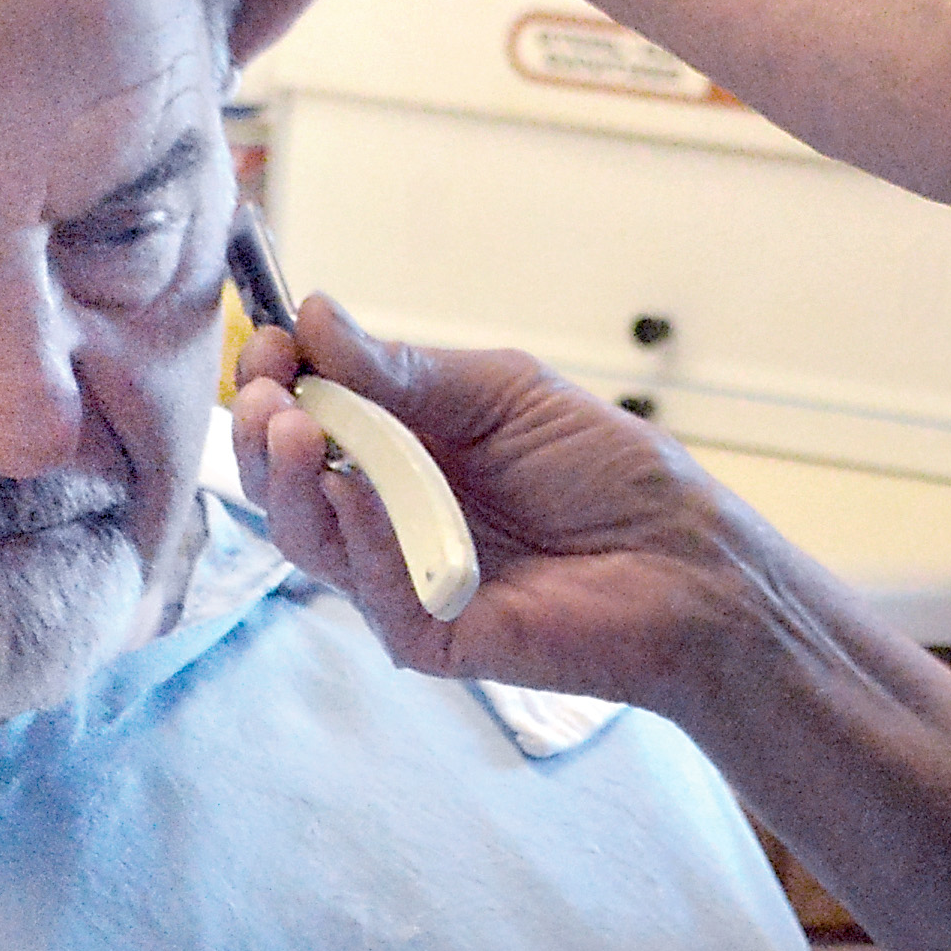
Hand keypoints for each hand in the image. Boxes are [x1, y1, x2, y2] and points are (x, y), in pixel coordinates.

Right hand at [231, 299, 795, 722]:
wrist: (688, 563)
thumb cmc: (611, 475)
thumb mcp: (506, 393)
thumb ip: (409, 370)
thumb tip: (317, 316)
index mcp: (404, 448)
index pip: (309, 416)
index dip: (279, 379)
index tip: (269, 341)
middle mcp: (389, 513)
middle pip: (287, 481)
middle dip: (263, 430)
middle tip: (265, 390)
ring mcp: (401, 576)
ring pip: (308, 536)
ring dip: (289, 479)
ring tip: (292, 426)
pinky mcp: (427, 634)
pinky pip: (370, 585)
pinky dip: (362, 532)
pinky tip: (357, 491)